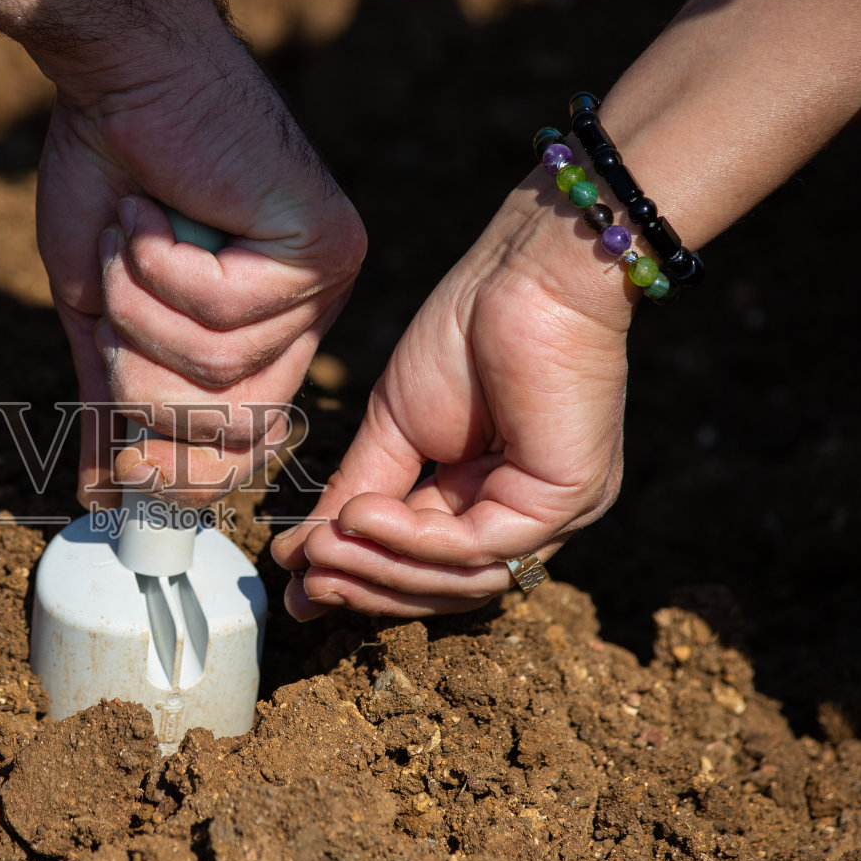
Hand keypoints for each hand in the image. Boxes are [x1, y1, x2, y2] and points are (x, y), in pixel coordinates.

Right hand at [35, 40, 364, 508]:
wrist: (122, 75)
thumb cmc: (112, 174)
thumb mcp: (100, 307)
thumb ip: (111, 399)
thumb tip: (99, 494)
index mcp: (266, 332)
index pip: (242, 443)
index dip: (181, 467)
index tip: (129, 476)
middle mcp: (309, 314)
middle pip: (230, 422)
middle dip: (144, 379)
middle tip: (110, 310)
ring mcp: (323, 282)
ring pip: (220, 368)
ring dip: (143, 305)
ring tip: (133, 233)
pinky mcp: (320, 246)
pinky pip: (227, 312)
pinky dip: (164, 267)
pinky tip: (158, 210)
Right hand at [270, 176, 632, 617]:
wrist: (528, 273)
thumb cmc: (467, 332)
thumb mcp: (394, 428)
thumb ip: (356, 495)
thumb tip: (298, 559)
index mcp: (491, 499)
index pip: (426, 567)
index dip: (362, 579)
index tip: (297, 583)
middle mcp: (528, 519)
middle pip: (442, 588)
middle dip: (366, 585)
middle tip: (304, 577)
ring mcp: (552, 515)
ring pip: (460, 579)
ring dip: (380, 567)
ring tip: (321, 544)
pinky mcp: (564, 500)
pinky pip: (478, 545)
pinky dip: (412, 539)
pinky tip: (362, 514)